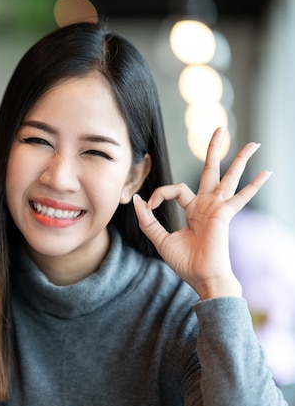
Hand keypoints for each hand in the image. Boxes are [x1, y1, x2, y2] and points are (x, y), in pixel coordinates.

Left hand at [133, 127, 271, 299]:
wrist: (200, 278)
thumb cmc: (185, 262)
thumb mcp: (160, 239)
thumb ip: (148, 220)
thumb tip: (137, 200)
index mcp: (193, 209)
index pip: (175, 189)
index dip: (159, 194)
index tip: (148, 206)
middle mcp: (207, 205)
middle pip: (210, 170)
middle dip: (214, 149)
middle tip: (219, 128)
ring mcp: (218, 208)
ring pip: (228, 177)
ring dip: (239, 159)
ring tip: (251, 142)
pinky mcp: (224, 214)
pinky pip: (241, 197)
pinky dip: (254, 185)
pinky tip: (267, 171)